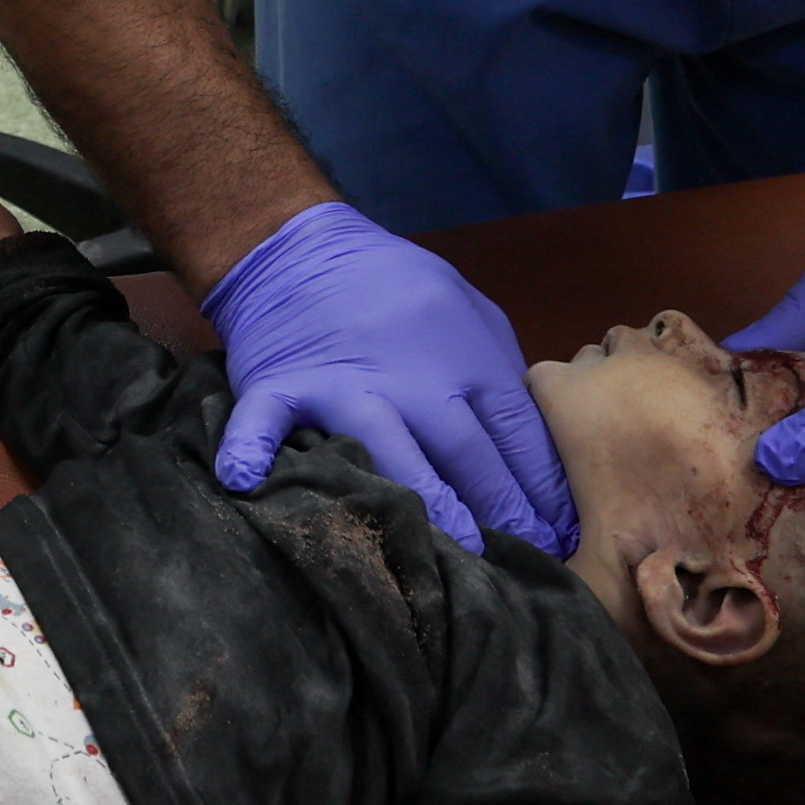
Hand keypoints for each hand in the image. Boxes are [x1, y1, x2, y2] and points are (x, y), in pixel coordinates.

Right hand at [201, 200, 575, 555]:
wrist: (303, 247)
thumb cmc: (396, 285)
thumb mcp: (469, 309)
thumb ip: (498, 368)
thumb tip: (528, 445)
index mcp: (463, 355)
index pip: (515, 429)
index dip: (541, 485)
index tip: (560, 532)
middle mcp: (411, 374)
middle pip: (465, 448)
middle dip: (502, 507)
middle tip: (528, 557)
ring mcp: (343, 382)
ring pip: (387, 444)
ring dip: (421, 496)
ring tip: (451, 548)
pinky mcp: (282, 385)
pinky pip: (264, 418)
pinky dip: (249, 445)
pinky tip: (243, 480)